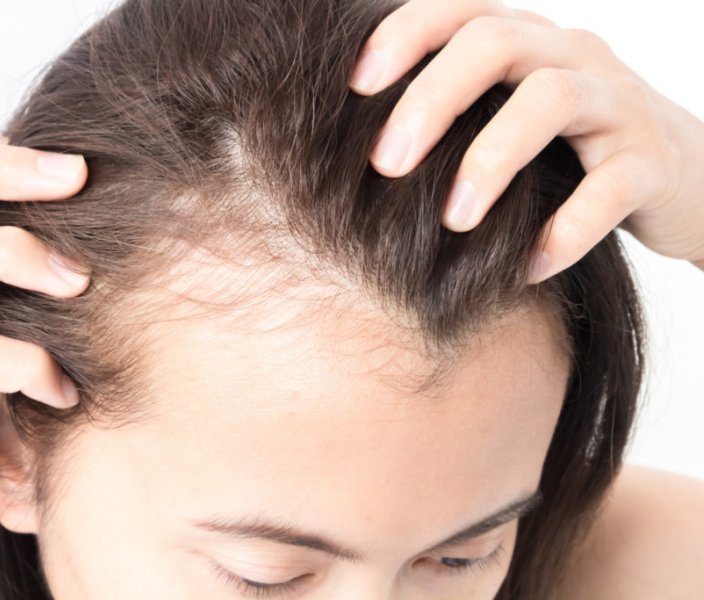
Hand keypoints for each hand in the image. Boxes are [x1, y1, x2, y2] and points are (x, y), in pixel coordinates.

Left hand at [349, 0, 703, 280]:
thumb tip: (367, 154)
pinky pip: (609, 187)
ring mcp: (618, 104)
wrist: (687, 176)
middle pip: (495, 44)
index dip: (405, 36)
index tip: (356, 86)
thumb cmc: (574, 152)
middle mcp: (572, 57)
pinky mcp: (653, 161)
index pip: (461, 11)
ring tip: (454, 222)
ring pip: (551, 100)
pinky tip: (528, 267)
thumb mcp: (514, 120)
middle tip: (385, 164)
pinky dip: (564, 230)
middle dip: (431, 101)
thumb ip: (462, 118)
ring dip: (491, 162)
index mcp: (529, 44)